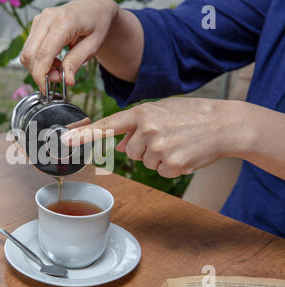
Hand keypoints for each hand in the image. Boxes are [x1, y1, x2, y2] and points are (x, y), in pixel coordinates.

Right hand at [20, 0, 118, 92]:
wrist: (94, 7)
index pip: (44, 54)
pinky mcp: (36, 24)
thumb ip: (77, 61)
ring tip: (58, 68)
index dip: (42, 75)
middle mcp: (48, 19)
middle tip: (58, 79)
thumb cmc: (97, 24)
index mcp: (64, 22)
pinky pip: (29, 48)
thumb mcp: (93, 45)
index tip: (47, 89)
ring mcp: (39, 20)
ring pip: (27, 53)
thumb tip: (67, 80)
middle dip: (39, 73)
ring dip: (38, 67)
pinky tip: (53, 60)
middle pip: (30, 55)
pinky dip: (38, 60)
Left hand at [61, 97, 252, 177]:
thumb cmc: (192, 115)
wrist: (224, 124)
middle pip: (129, 152)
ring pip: (144, 162)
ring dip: (158, 157)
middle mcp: (147, 130)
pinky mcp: (171, 164)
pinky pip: (160, 171)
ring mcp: (159, 148)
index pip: (107, 126)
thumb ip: (136, 127)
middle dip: (144, 148)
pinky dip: (171, 166)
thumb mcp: (161, 112)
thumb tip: (119, 146)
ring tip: (177, 143)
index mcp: (142, 113)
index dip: (85, 134)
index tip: (66, 140)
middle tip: (167, 137)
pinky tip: (184, 153)